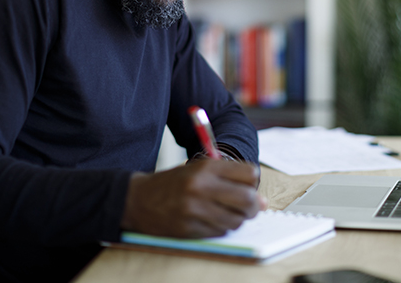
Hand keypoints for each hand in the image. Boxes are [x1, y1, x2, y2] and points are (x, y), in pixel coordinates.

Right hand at [120, 159, 266, 237]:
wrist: (138, 199)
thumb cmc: (173, 183)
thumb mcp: (197, 169)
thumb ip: (229, 178)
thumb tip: (262, 201)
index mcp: (205, 167)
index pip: (249, 173)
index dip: (253, 182)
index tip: (249, 186)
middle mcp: (201, 187)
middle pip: (247, 199)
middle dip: (254, 206)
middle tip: (251, 207)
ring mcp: (194, 209)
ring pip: (236, 220)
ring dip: (237, 218)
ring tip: (227, 212)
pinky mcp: (189, 228)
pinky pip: (220, 232)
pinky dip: (222, 228)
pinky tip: (212, 220)